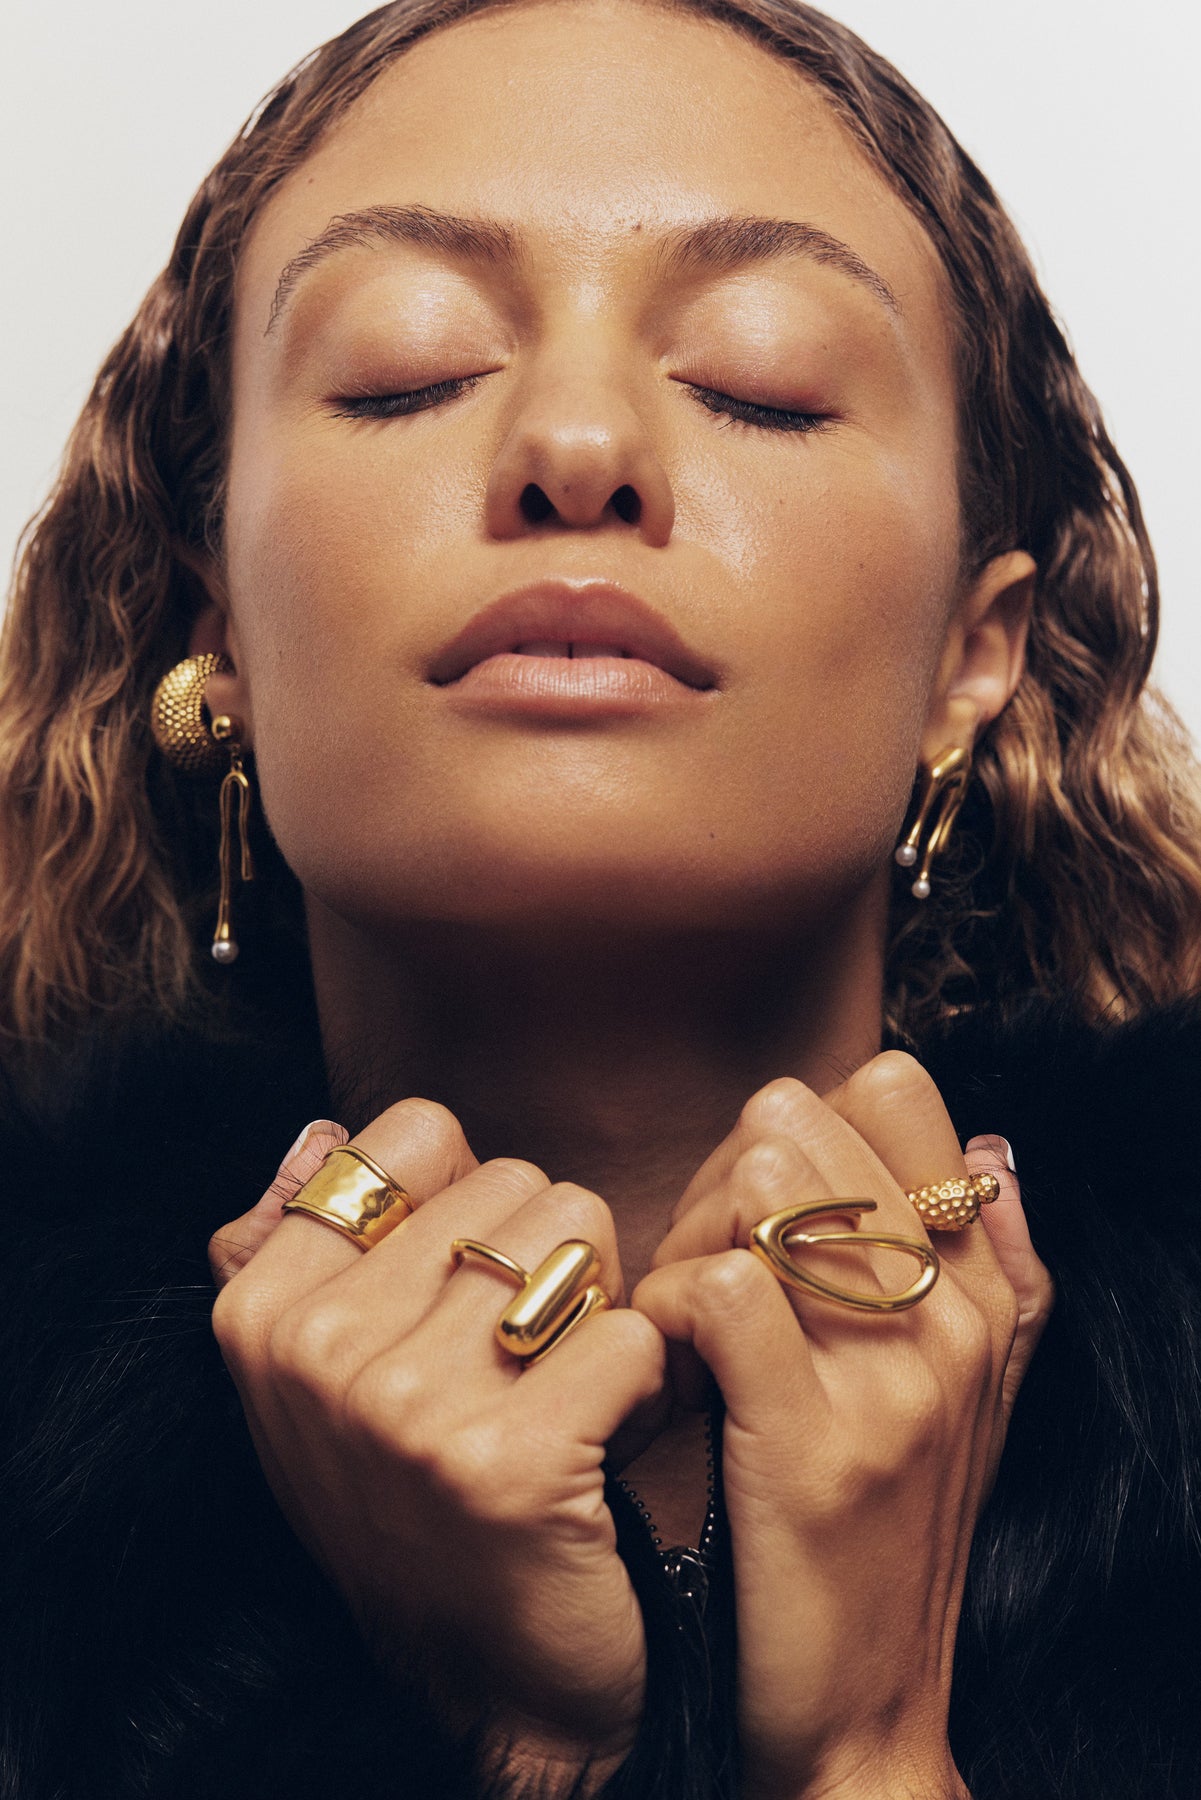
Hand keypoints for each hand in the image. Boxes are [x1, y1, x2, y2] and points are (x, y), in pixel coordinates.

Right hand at [209, 1102, 665, 1788]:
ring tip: (569, 1394)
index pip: (414, 1136)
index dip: (474, 1200)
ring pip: (580, 1239)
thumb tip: (320, 1131)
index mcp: (264, 1310)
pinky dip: (648, 1382)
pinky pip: (633, 1332)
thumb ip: (308, 1247)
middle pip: (517, 1182)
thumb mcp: (325, 1382)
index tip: (465, 1292)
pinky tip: (609, 1441)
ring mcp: (406, 1408)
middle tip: (530, 1364)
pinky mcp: (508, 1461)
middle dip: (550, 1260)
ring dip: (602, 1312)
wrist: (494, 1684)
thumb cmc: (423, 1504)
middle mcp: (318, 1351)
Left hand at [632, 1053, 1054, 1799]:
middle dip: (724, 1169)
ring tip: (681, 1305)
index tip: (761, 1200)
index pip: (896, 1092)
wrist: (865, 1711)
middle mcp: (953, 1321)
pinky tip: (663, 1358)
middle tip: (699, 1254)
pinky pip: (721, 1292)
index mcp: (985, 1293)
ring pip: (764, 1194)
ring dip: (689, 1231)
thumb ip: (995, 1271)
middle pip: (810, 1128)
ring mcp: (891, 1385)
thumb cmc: (888, 1535)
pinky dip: (665, 1304)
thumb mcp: (970, 1399)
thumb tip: (993, 1148)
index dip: (800, 1118)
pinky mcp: (811, 1449)